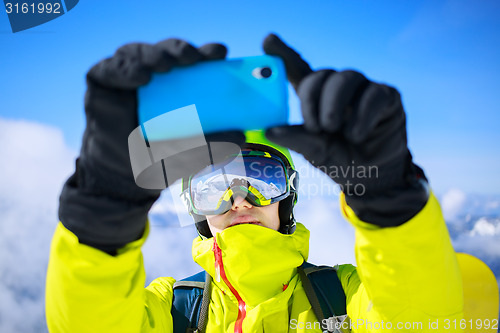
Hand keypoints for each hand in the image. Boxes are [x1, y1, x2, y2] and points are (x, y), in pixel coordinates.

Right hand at [60, 39, 243, 252]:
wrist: (121, 179)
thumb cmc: (158, 161)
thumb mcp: (189, 154)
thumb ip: (212, 145)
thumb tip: (242, 135)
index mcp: (177, 88)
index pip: (193, 63)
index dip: (206, 53)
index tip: (221, 53)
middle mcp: (153, 79)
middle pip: (167, 53)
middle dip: (181, 50)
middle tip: (193, 58)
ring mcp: (126, 78)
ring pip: (139, 54)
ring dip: (154, 54)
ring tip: (166, 65)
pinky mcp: (102, 82)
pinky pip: (109, 69)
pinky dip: (124, 70)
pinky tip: (140, 77)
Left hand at [263, 34, 427, 225]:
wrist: (373, 179)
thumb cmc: (340, 160)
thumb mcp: (315, 151)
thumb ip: (296, 138)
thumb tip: (269, 130)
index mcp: (317, 97)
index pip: (299, 69)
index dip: (284, 53)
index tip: (267, 40)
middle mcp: (338, 88)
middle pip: (321, 74)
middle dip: (313, 99)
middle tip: (315, 127)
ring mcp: (363, 89)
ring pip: (346, 78)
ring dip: (335, 105)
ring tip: (333, 130)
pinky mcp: (387, 96)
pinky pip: (373, 93)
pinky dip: (362, 116)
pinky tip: (357, 134)